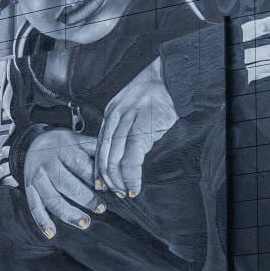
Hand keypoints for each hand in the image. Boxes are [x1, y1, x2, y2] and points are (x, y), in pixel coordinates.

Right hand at [21, 129, 102, 235]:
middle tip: (101, 208)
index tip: (106, 189)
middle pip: (67, 184)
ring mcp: (37, 178)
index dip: (94, 178)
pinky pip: (34, 207)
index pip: (81, 165)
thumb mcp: (79, 140)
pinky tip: (51, 233)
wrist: (33, 143)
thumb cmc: (63, 145)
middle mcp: (48, 164)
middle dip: (86, 198)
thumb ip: (96, 151)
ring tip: (84, 223)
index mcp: (63, 149)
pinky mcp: (29, 189)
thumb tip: (117, 169)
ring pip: (52, 199)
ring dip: (68, 213)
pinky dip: (41, 221)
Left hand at [96, 57, 178, 196]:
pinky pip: (131, 159)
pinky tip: (134, 186)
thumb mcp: (133, 107)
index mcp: (111, 113)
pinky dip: (131, 177)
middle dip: (108, 179)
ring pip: (115, 159)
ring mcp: (127, 123)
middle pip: (104, 155)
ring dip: (119, 181)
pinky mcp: (142, 129)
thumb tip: (124, 152)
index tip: (102, 183)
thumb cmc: (157, 94)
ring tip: (125, 192)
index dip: (99, 168)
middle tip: (116, 192)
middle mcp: (115, 118)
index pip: (99, 146)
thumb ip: (125, 126)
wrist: (170, 78)